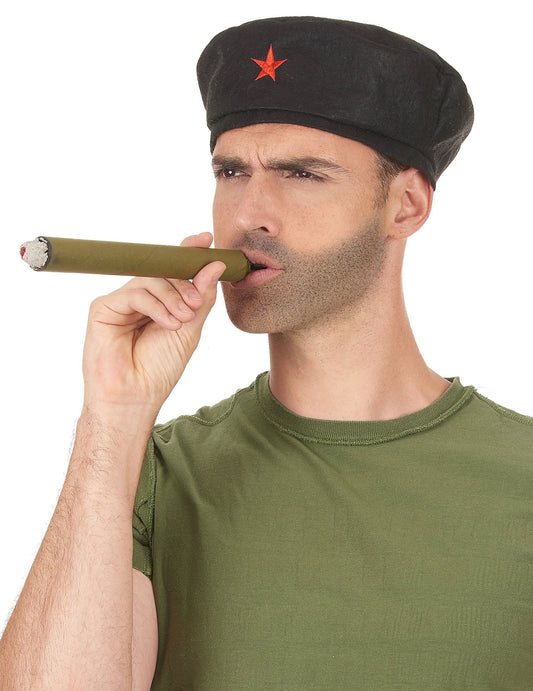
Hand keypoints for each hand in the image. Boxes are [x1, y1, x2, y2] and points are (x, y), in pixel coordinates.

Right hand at [81, 232, 224, 414]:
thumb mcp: (190, 329)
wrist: (136, 396)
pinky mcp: (103, 308)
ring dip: (172, 296)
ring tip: (183, 319)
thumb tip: (215, 265)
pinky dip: (156, 305)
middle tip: (196, 304)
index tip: (206, 240)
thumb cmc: (160, 369)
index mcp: (158, 303)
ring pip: (150, 279)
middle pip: (162, 271)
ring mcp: (120, 302)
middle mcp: (138, 299)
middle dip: (184, 282)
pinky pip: (134, 292)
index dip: (187, 252)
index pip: (171, 270)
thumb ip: (201, 298)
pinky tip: (168, 323)